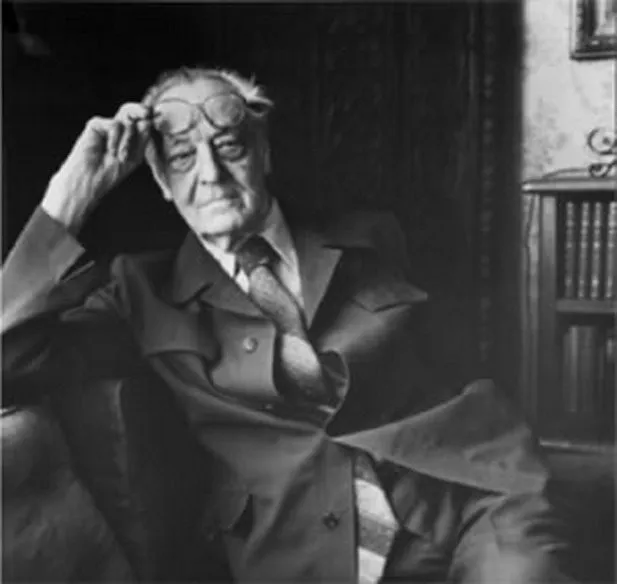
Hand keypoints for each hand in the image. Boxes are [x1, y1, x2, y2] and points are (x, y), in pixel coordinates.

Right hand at [41, 103, 150, 232]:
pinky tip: (110, 151)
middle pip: (131, 111)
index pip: (140, 121)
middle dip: (140, 110)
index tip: (155, 115)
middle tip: (147, 113)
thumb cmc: (111, 172)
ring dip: (129, 140)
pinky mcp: (96, 124)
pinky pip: (115, 125)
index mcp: (129, 137)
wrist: (91, 179)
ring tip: (121, 157)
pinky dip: (116, 139)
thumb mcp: (134, 157)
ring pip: (127, 122)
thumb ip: (141, 139)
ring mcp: (107, 126)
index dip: (147, 117)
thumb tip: (148, 121)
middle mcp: (118, 129)